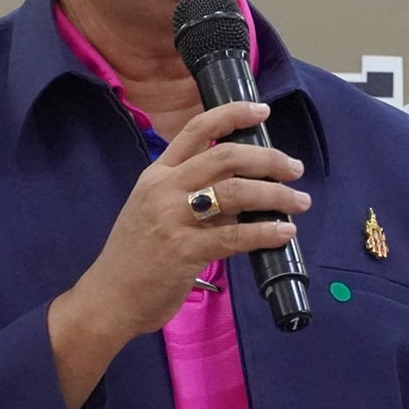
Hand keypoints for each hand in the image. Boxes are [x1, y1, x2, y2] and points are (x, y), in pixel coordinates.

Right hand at [47, 101, 310, 408]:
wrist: (109, 298)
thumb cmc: (134, 257)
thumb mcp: (154, 211)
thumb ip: (191, 196)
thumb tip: (242, 191)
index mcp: (157, 174)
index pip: (195, 129)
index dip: (232, 114)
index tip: (262, 110)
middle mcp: (164, 189)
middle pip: (225, 156)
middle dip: (268, 159)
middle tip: (294, 168)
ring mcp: (173, 219)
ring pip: (235, 192)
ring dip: (275, 195)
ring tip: (299, 202)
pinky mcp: (185, 250)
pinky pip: (235, 235)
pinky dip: (265, 232)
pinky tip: (284, 233)